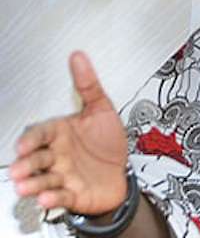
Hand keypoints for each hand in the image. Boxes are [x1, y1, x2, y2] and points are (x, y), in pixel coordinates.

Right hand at [9, 51, 128, 214]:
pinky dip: (53, 198)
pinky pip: (61, 197)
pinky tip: (48, 198)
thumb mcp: (101, 108)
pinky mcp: (73, 193)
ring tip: (26, 186)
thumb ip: (88, 84)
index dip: (32, 139)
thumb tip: (79, 57)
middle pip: (37, 159)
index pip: (41, 134)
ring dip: (34, 183)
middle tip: (19, 168)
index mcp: (60, 133)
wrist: (123, 170)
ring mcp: (64, 175)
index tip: (24, 143)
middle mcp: (58, 155)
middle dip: (27, 164)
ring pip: (43, 180)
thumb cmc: (107, 141)